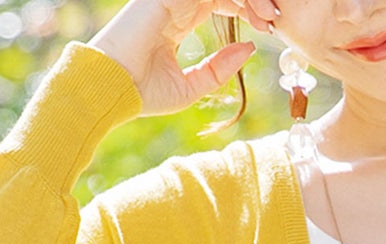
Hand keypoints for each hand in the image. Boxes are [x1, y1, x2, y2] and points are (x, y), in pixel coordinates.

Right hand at [89, 0, 274, 116]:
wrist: (112, 89)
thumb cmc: (143, 93)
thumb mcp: (191, 86)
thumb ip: (219, 68)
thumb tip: (249, 49)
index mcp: (179, 18)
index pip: (221, 0)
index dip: (247, 8)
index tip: (269, 28)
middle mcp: (176, 2)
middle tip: (273, 18)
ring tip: (266, 16)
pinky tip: (250, 10)